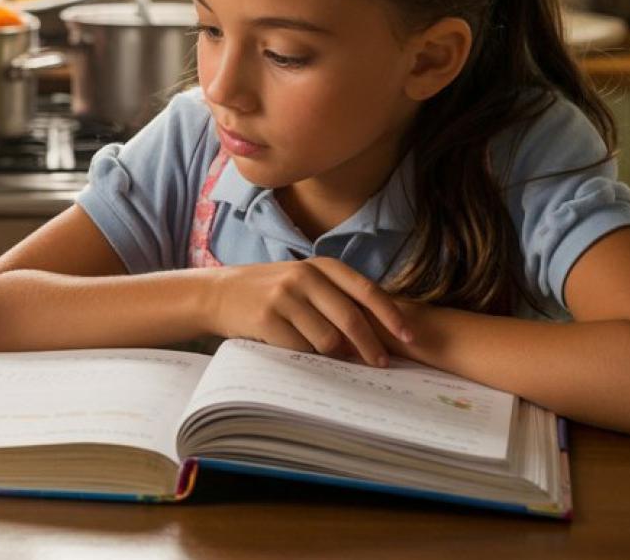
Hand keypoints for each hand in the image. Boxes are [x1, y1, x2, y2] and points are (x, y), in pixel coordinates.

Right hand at [209, 258, 413, 366]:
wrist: (219, 293)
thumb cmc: (271, 291)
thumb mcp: (305, 281)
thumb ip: (337, 297)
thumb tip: (378, 333)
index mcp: (320, 266)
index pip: (367, 291)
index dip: (391, 316)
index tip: (410, 337)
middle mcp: (304, 276)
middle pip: (352, 319)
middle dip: (371, 346)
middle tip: (381, 364)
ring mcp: (284, 297)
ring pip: (328, 339)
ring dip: (333, 355)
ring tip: (325, 355)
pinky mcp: (267, 319)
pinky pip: (301, 349)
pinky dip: (305, 355)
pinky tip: (295, 350)